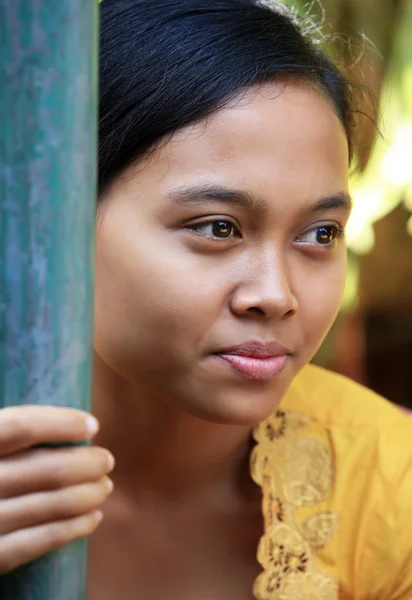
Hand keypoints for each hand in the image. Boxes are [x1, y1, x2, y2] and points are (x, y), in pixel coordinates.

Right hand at [0, 405, 113, 573]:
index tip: (92, 423)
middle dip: (87, 463)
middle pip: (46, 468)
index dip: (61, 422)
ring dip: (89, 494)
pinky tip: (93, 518)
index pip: (20, 425)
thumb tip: (66, 421)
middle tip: (107, 460)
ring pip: (51, 505)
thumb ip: (4, 432)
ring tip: (105, 486)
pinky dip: (73, 528)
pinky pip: (39, 542)